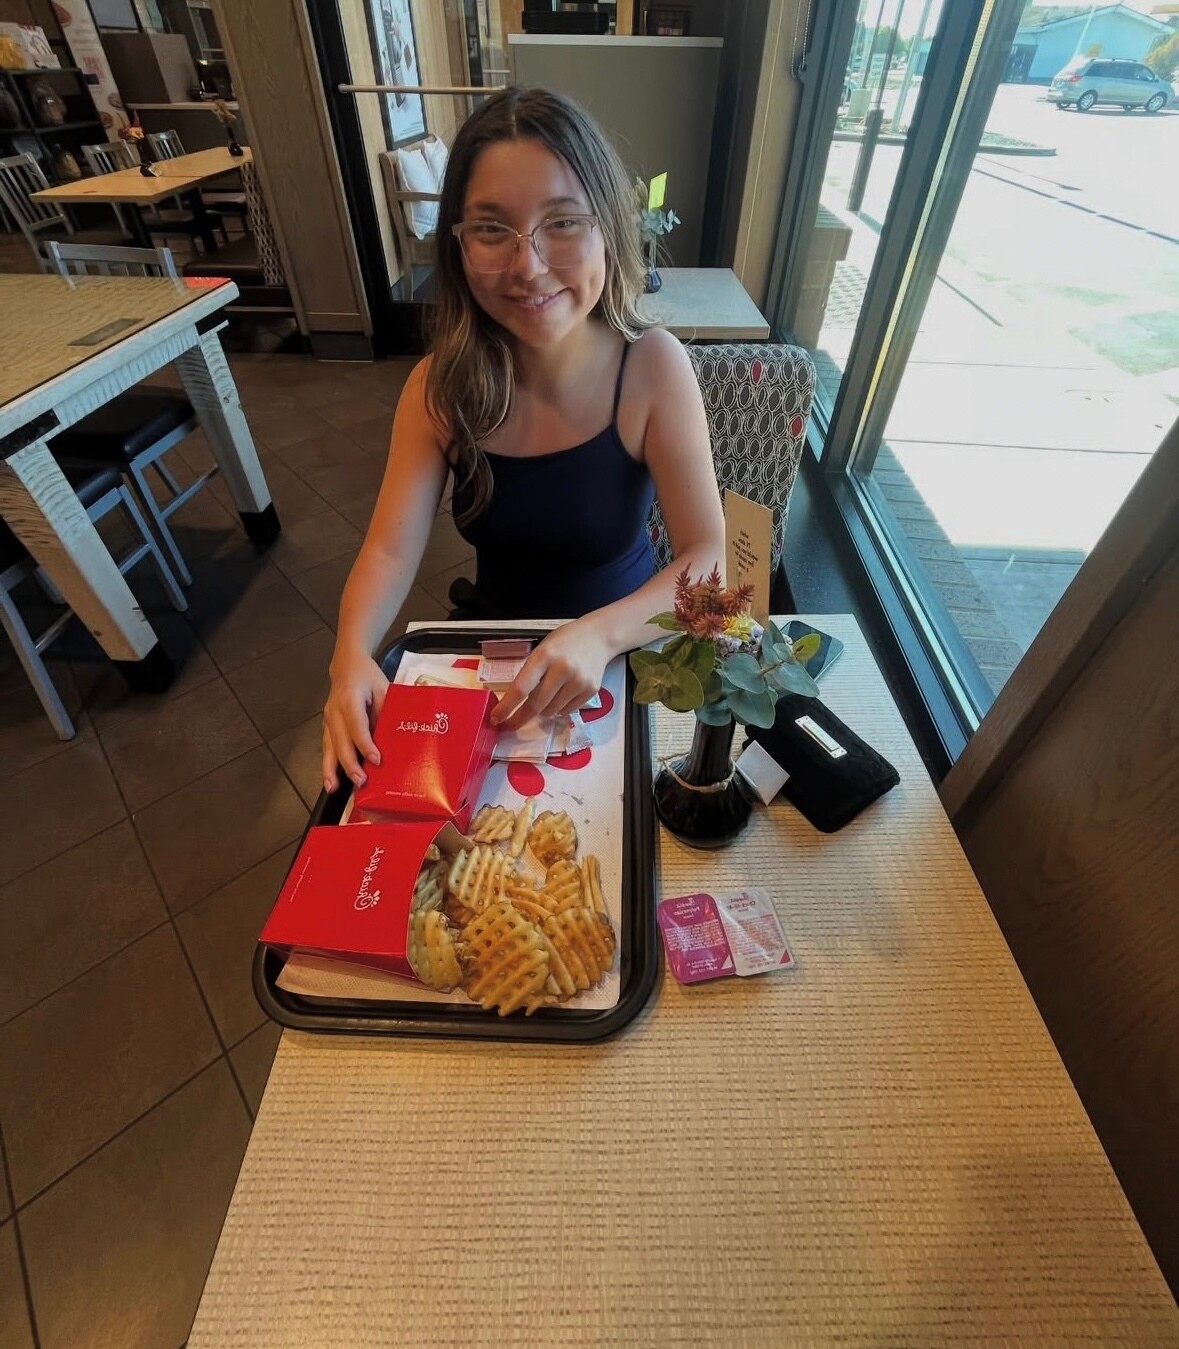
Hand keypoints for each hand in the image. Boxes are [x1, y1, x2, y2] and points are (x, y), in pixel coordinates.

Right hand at [322, 649, 389, 792]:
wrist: (346, 665)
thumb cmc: (367, 676)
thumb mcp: (383, 688)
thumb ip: (387, 711)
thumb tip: (392, 738)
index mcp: (350, 700)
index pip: (358, 726)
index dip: (366, 745)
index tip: (377, 760)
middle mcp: (335, 711)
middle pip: (341, 741)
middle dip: (350, 764)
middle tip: (361, 781)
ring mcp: (328, 720)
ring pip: (329, 748)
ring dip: (332, 769)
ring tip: (335, 788)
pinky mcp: (327, 726)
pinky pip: (327, 748)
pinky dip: (328, 765)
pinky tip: (330, 780)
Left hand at [491, 619, 613, 730]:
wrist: (598, 637)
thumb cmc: (564, 643)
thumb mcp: (542, 650)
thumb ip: (530, 673)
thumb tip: (514, 704)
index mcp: (544, 656)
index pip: (521, 688)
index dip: (507, 707)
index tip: (496, 719)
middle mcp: (562, 669)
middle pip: (535, 705)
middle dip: (519, 719)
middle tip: (509, 725)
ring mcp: (579, 681)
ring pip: (551, 712)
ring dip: (543, 710)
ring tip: (548, 693)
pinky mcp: (591, 691)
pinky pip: (566, 711)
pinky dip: (559, 708)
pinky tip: (564, 692)